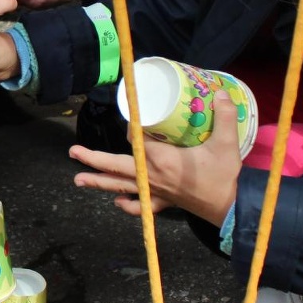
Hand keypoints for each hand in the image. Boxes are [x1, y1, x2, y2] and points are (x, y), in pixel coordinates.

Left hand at [69, 89, 242, 224]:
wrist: (229, 209)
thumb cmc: (223, 176)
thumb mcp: (226, 143)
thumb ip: (225, 117)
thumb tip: (221, 93)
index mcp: (161, 159)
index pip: (135, 139)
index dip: (132, 127)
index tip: (134, 115)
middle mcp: (151, 176)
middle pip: (116, 166)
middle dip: (93, 159)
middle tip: (73, 152)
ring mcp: (155, 192)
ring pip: (121, 186)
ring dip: (99, 183)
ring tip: (78, 180)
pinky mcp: (164, 203)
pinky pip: (140, 207)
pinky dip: (128, 205)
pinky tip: (118, 201)